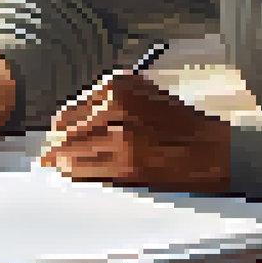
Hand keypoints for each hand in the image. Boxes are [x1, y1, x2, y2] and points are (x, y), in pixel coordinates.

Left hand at [39, 70, 230, 193]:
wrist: (214, 150)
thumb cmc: (180, 126)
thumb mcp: (143, 99)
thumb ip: (106, 106)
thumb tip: (65, 124)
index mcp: (118, 85)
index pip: (68, 111)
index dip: (58, 129)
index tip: (53, 139)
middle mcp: (115, 105)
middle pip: (64, 132)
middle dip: (56, 146)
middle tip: (48, 158)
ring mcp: (119, 134)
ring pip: (71, 153)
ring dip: (63, 163)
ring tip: (60, 169)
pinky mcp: (127, 163)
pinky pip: (87, 172)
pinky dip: (78, 175)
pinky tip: (78, 177)